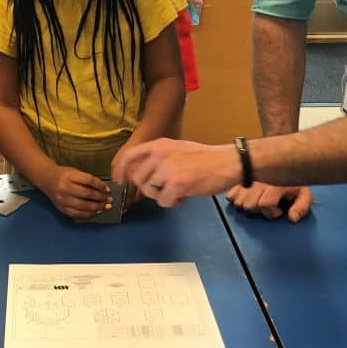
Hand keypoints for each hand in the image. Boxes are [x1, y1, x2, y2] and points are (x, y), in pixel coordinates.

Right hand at [41, 166, 111, 218]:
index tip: (108, 189)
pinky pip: (77, 214)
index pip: (88, 180)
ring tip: (104, 207)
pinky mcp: (61, 208)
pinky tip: (95, 212)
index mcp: (69, 176)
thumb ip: (87, 180)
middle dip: (100, 198)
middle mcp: (65, 188)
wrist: (47, 179)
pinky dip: (87, 214)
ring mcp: (63, 199)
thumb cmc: (64, 175)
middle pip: (86, 194)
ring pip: (83, 206)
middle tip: (109, 200)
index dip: (100, 185)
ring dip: (96, 207)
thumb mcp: (75, 172)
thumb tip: (103, 190)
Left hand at [112, 138, 239, 207]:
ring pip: (151, 192)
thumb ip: (159, 157)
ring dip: (162, 195)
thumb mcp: (177, 148)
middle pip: (138, 179)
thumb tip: (141, 172)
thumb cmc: (205, 157)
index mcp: (159, 145)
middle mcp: (160, 155)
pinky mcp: (177, 184)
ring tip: (178, 190)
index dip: (120, 170)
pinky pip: (164, 201)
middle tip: (165, 188)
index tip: (118, 181)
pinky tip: (185, 194)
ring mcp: (168, 169)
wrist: (227, 162)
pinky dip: (174, 202)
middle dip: (149, 188)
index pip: (130, 155)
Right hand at [225, 182, 312, 222]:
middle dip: (259, 210)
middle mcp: (259, 181)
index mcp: (275, 184)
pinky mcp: (239, 180)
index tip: (279, 210)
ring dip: (248, 204)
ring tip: (258, 200)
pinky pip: (230, 195)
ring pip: (239, 201)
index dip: (272, 213)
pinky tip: (247, 197)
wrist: (285, 164)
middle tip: (267, 205)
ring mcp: (247, 180)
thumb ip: (302, 207)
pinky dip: (236, 198)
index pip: (265, 204)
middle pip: (250, 205)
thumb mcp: (303, 195)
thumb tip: (292, 218)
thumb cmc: (293, 184)